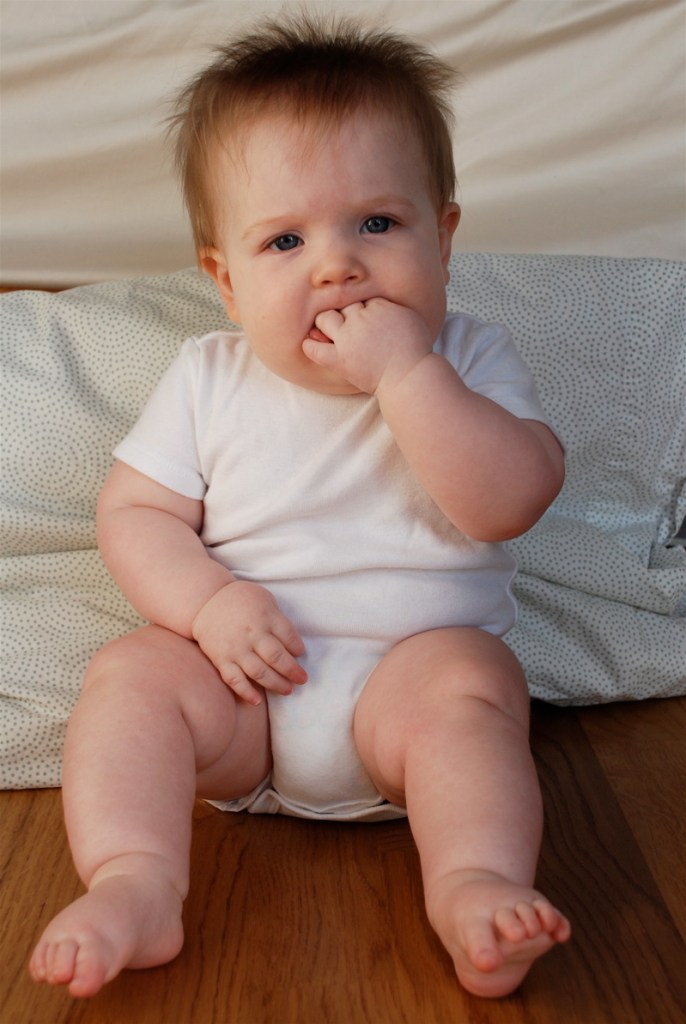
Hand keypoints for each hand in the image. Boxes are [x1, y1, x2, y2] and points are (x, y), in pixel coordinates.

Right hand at [191, 581, 306, 704]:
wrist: (205, 601)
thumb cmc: (240, 599)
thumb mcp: (264, 598)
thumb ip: (277, 619)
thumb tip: (293, 643)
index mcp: (265, 616)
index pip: (289, 636)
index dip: (298, 648)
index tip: (300, 655)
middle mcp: (252, 634)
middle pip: (277, 657)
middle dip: (293, 671)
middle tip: (302, 679)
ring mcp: (236, 648)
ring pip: (259, 672)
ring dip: (276, 684)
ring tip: (288, 690)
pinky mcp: (221, 659)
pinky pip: (234, 679)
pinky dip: (246, 692)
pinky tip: (257, 701)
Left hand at [302, 298, 433, 394]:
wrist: (410, 376)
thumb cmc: (416, 351)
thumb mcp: (410, 318)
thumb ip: (392, 308)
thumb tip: (380, 305)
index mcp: (379, 306)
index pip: (363, 300)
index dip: (365, 310)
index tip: (369, 322)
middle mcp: (360, 318)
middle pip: (344, 306)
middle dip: (347, 314)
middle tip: (352, 328)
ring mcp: (348, 338)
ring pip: (325, 318)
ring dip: (326, 322)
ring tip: (331, 331)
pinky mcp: (340, 359)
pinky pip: (315, 349)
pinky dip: (310, 346)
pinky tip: (311, 344)